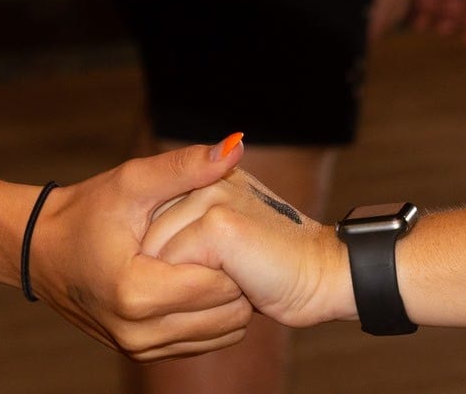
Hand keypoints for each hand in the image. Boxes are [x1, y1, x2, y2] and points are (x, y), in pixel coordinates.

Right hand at [28, 139, 256, 358]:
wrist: (40, 250)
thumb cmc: (85, 211)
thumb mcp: (132, 182)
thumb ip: (184, 167)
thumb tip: (235, 147)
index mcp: (136, 292)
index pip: (219, 285)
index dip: (235, 254)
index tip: (234, 226)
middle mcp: (139, 331)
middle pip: (226, 315)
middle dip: (237, 278)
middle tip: (231, 242)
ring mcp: (140, 348)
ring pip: (220, 334)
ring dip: (228, 300)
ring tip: (217, 260)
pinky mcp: (141, 353)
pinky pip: (201, 343)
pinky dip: (211, 316)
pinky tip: (201, 281)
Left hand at [140, 173, 352, 330]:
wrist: (321, 275)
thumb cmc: (271, 269)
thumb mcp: (225, 245)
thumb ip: (190, 234)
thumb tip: (144, 243)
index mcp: (210, 177)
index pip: (151, 216)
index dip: (161, 254)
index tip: (199, 268)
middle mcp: (209, 179)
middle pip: (147, 233)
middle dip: (164, 265)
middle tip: (213, 275)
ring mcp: (213, 197)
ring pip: (154, 250)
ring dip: (175, 279)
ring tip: (220, 279)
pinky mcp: (219, 225)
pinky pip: (172, 264)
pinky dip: (189, 287)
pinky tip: (225, 285)